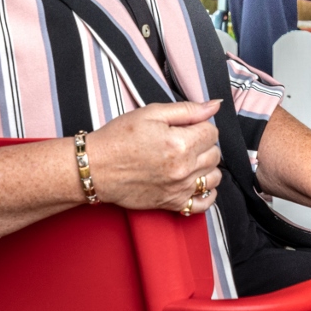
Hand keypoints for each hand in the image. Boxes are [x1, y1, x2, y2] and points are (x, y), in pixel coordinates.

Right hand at [84, 100, 223, 215]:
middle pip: (215, 154)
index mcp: (180, 144)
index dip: (201, 125)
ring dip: (207, 167)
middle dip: (204, 144)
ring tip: (189, 160)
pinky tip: (196, 182)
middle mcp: (183, 169)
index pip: (212, 133)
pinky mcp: (171, 203)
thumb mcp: (151, 113)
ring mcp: (178, 189)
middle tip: (185, 140)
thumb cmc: (118, 138)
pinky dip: (206, 193)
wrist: (95, 168)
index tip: (187, 126)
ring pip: (213, 177)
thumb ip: (187, 110)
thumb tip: (214, 106)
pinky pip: (203, 204)